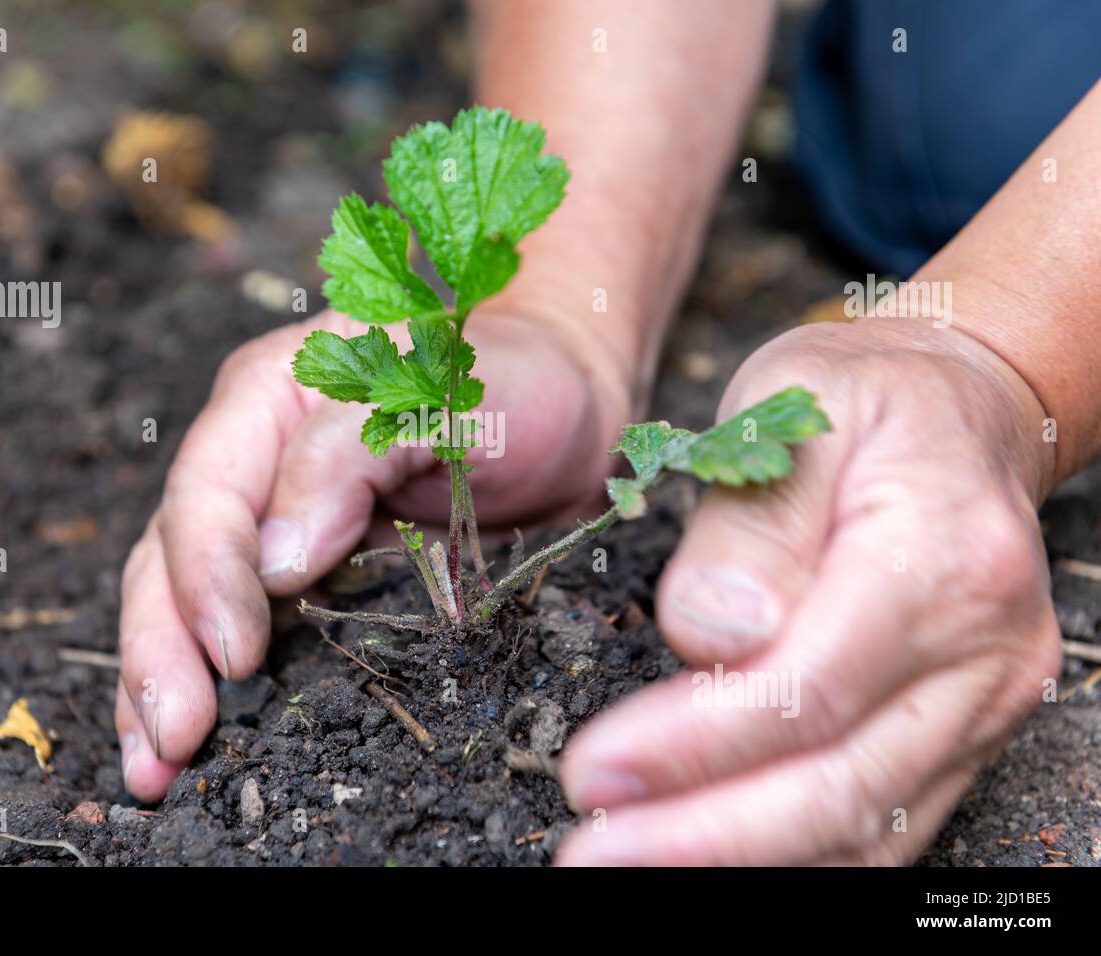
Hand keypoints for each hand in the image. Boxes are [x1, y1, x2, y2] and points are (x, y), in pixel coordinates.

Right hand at [116, 308, 631, 799]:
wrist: (560, 399)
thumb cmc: (507, 378)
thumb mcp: (440, 392)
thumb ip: (351, 453)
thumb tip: (276, 561)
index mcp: (267, 403)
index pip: (209, 494)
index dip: (209, 577)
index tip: (233, 653)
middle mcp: (253, 469)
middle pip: (172, 561)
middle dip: (162, 652)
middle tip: (172, 741)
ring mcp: (275, 531)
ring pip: (185, 608)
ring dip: (161, 688)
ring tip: (155, 771)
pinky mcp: (314, 585)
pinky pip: (249, 636)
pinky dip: (215, 691)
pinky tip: (198, 752)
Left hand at [557, 317, 1060, 864]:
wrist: (957, 412)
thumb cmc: (862, 399)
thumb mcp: (790, 405)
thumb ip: (749, 524)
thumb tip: (708, 636)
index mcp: (943, 558)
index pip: (810, 688)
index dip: (695, 746)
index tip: (594, 773)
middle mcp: (985, 651)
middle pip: (840, 784)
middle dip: (705, 838)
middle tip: (593, 855)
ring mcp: (982, 702)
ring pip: (866, 827)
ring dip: (740, 861)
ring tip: (629, 862)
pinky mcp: (965, 732)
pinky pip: (885, 824)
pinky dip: (794, 854)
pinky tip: (708, 856)